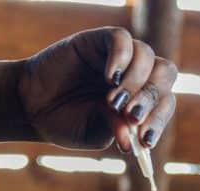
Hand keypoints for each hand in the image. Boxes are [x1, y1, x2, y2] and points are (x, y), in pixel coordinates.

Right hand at [18, 27, 177, 150]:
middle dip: (151, 99)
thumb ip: (117, 131)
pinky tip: (110, 78)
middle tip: (132, 117)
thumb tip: (132, 140)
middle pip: (164, 75)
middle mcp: (136, 76)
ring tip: (113, 102)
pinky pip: (122, 40)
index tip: (145, 140)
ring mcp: (120, 58)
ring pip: (147, 56)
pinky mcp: (100, 41)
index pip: (164, 104)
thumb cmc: (69, 123)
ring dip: (135, 83)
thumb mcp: (96, 133)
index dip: (159, 120)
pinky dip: (120, 58)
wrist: (35, 108)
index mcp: (141, 100)